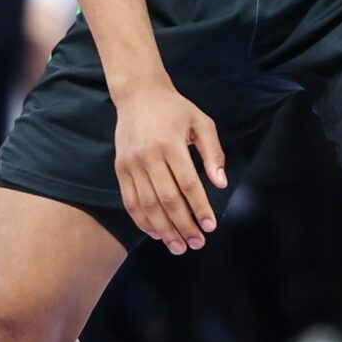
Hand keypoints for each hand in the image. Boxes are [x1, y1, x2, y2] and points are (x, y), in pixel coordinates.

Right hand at [112, 78, 226, 252]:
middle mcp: (148, 155)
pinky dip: (142, 220)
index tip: (211, 226)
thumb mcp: (202, 122)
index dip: (200, 208)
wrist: (138, 94)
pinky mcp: (120, 168)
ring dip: (163, 229)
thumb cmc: (176, 110)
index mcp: (170, 143)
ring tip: (178, 246)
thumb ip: (214, 152)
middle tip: (197, 243)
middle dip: (183, 225)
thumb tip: (221, 184)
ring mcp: (131, 163)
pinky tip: (156, 233)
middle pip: (167, 199)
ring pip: (147, 204)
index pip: (188, 184)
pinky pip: (130, 200)